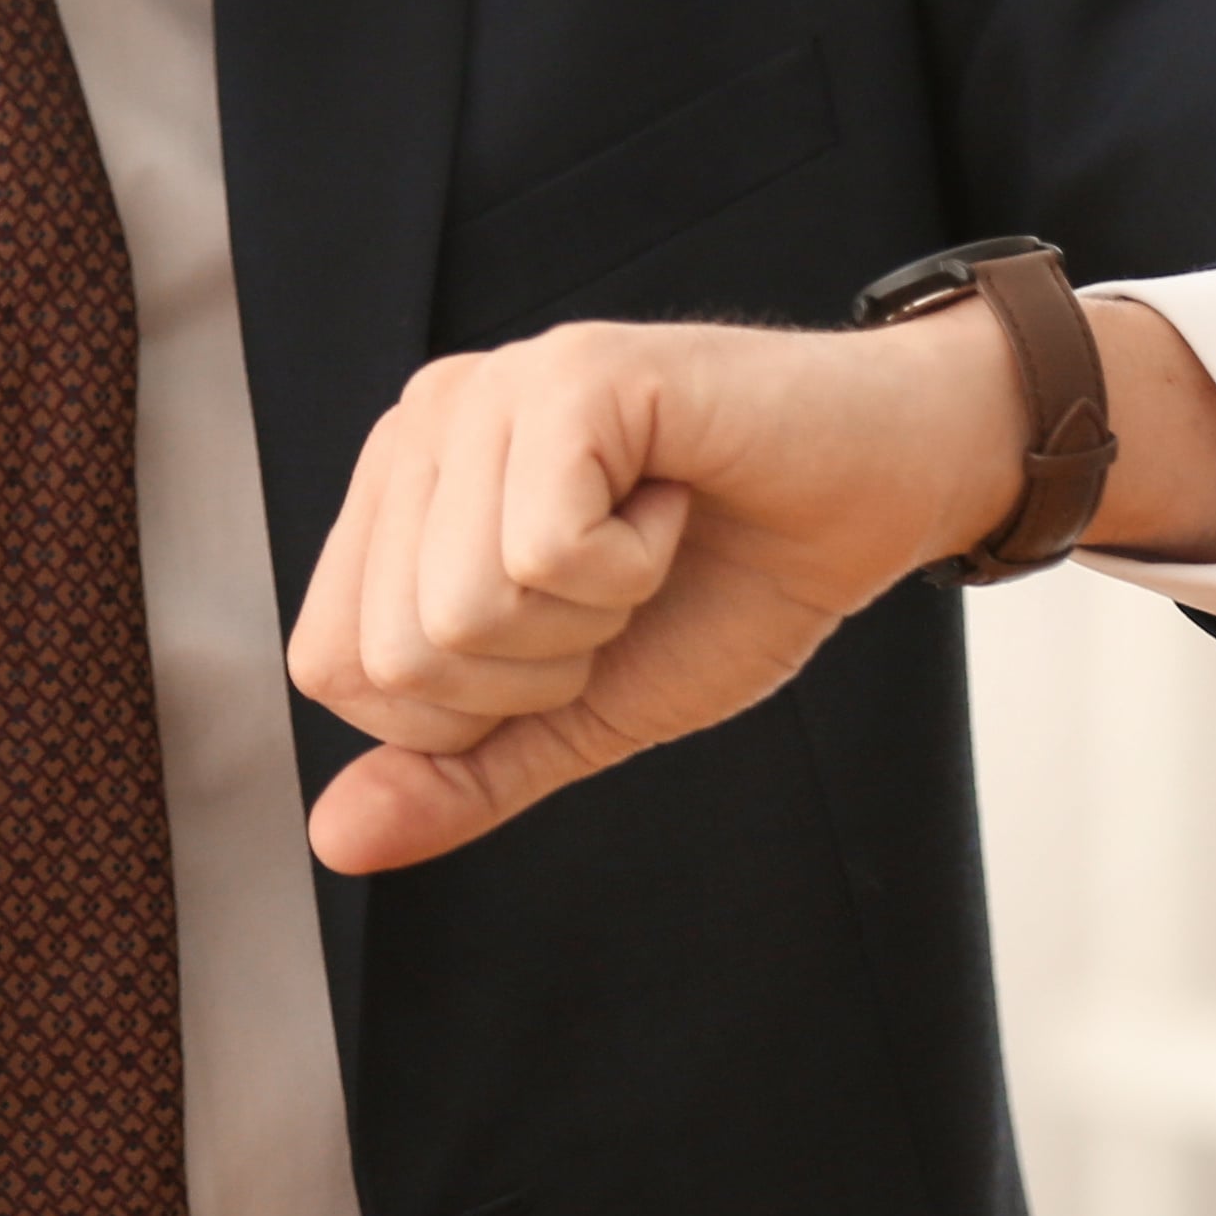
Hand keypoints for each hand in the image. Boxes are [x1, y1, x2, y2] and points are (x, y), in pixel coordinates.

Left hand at [288, 292, 1215, 872]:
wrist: (879, 491)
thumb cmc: (731, 580)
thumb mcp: (584, 708)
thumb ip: (462, 770)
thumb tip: (336, 841)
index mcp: (398, 497)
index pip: (335, 667)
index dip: (462, 711)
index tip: (569, 637)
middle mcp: (421, 425)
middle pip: (397, 653)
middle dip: (535, 670)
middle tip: (619, 588)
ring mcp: (492, 389)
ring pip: (463, 607)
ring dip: (591, 618)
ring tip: (647, 542)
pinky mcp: (572, 374)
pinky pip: (545, 551)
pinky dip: (634, 568)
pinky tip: (673, 504)